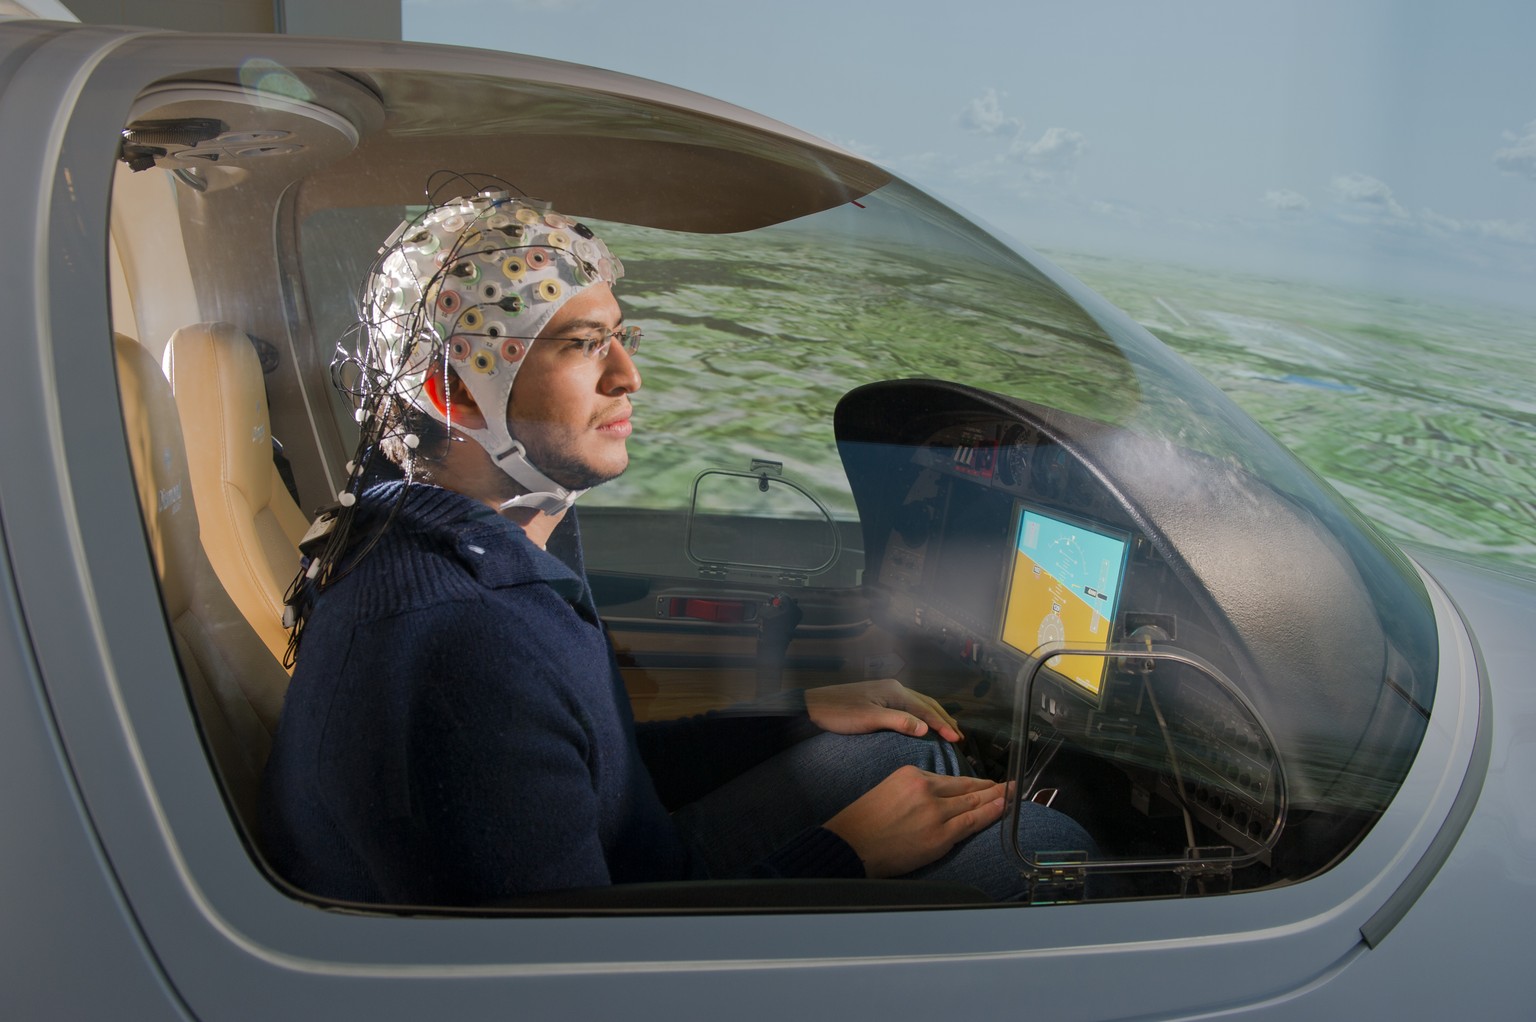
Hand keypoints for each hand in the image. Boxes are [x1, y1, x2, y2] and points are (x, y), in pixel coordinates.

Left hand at [803, 679, 963, 742]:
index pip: (926, 710)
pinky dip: (921, 716)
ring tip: (947, 729)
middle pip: (927, 704)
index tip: (957, 740)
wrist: (812, 707)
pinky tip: (921, 724)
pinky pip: (908, 707)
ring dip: (934, 717)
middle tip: (959, 736)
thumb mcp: (869, 719)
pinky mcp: (878, 700)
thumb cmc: (838, 713)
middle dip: (944, 719)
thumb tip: (925, 729)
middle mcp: (894, 689)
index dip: (942, 725)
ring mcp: (886, 693)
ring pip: (918, 704)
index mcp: (895, 692)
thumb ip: (898, 722)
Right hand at [823, 766, 1007, 877]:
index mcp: (912, 775)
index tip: (986, 783)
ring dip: (997, 798)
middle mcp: (926, 789)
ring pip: (973, 803)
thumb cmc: (863, 822)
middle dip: (991, 787)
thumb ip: (915, 790)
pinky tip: (1003, 808)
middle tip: (1011, 784)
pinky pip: (971, 822)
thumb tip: (939, 798)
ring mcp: (935, 812)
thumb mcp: (888, 790)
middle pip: (967, 788)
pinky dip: (990, 814)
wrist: (851, 845)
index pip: (951, 779)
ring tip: (1013, 794)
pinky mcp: (939, 836)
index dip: (973, 782)